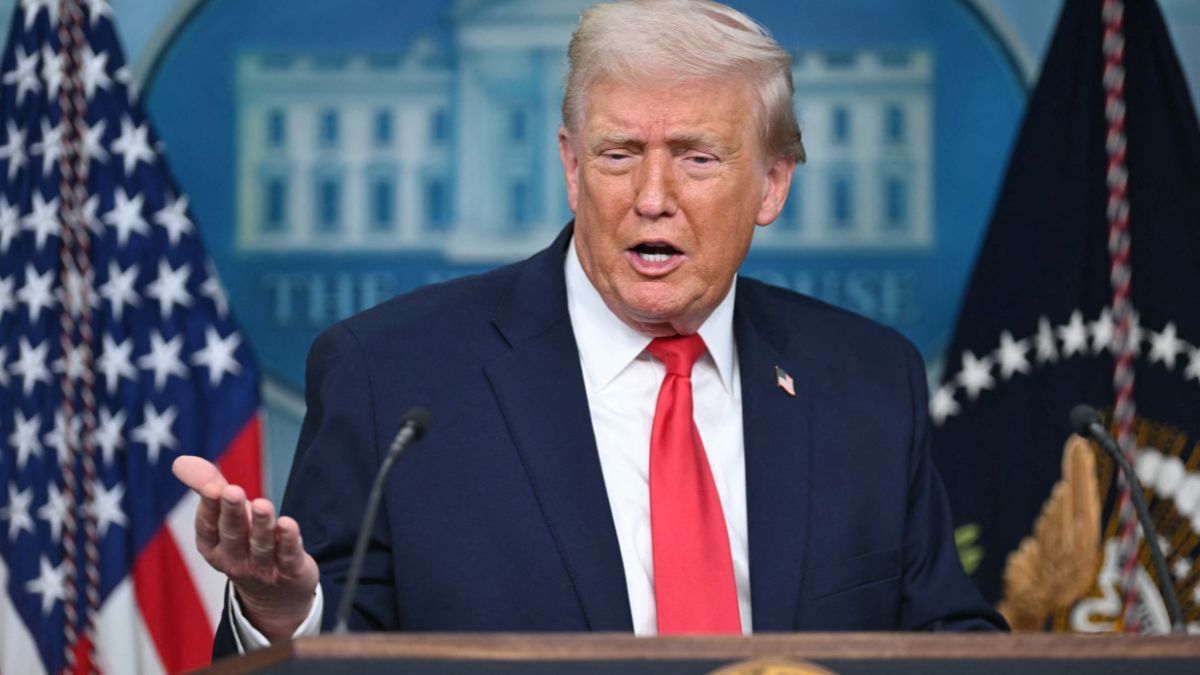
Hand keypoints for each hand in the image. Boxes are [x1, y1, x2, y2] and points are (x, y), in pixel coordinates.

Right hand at [172, 456, 319, 642]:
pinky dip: (289, 540)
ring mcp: (262, 568)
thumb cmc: (245, 544)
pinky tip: (288, 524)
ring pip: (261, 545)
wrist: (276, 593)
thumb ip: (207, 487)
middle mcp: (235, 559)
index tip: (211, 486)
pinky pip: (288, 556)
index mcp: (213, 546)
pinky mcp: (289, 571)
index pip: (208, 526)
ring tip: (262, 504)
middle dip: (232, 513)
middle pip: (233, 535)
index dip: (209, 507)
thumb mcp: (225, 517)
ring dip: (262, 524)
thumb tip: (180, 461)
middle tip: (232, 491)